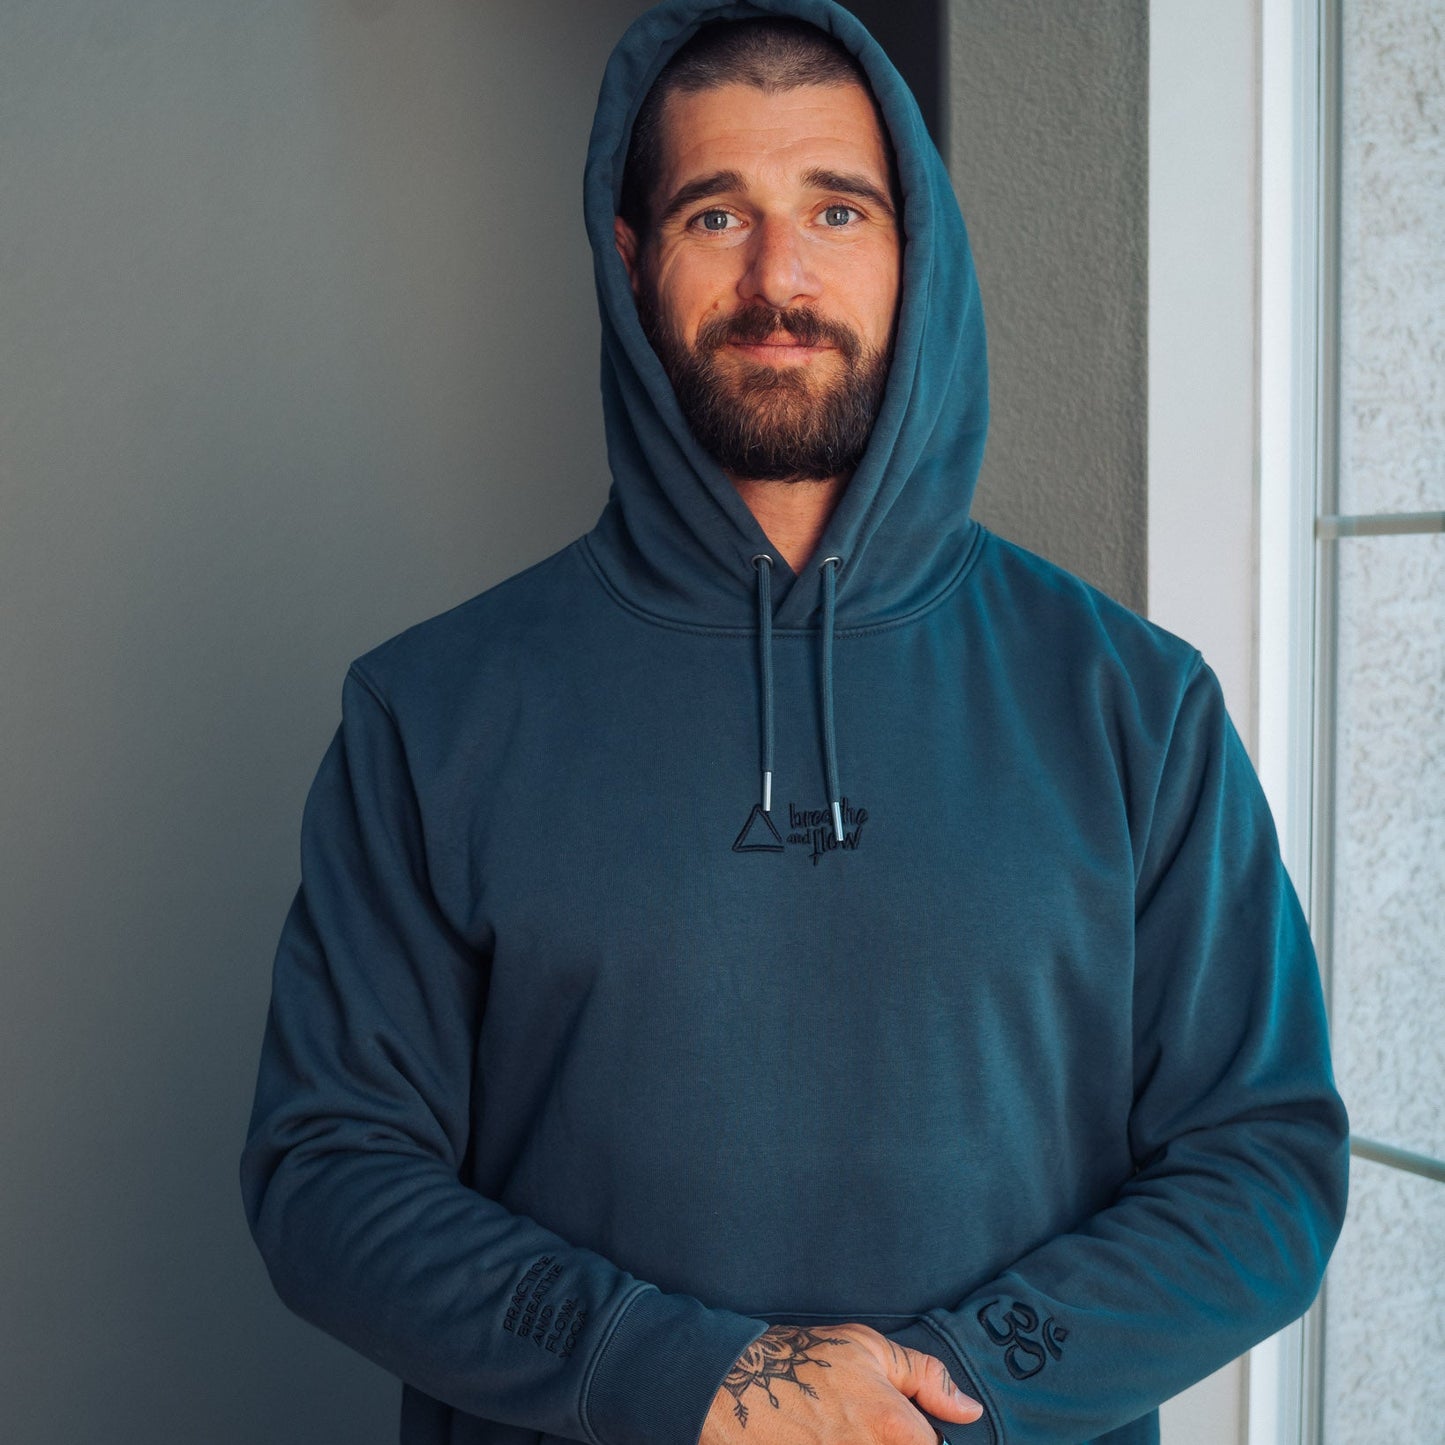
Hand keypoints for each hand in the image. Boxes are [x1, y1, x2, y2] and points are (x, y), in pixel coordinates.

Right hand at [700, 1322, 983, 1444]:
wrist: (735, 1387)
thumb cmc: (803, 1362)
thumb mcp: (869, 1349)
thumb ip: (926, 1377)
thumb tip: (968, 1410)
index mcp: (894, 1430)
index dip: (923, 1440)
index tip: (903, 1431)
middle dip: (894, 1443)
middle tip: (866, 1427)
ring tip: (841, 1431)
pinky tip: (828, 1439)